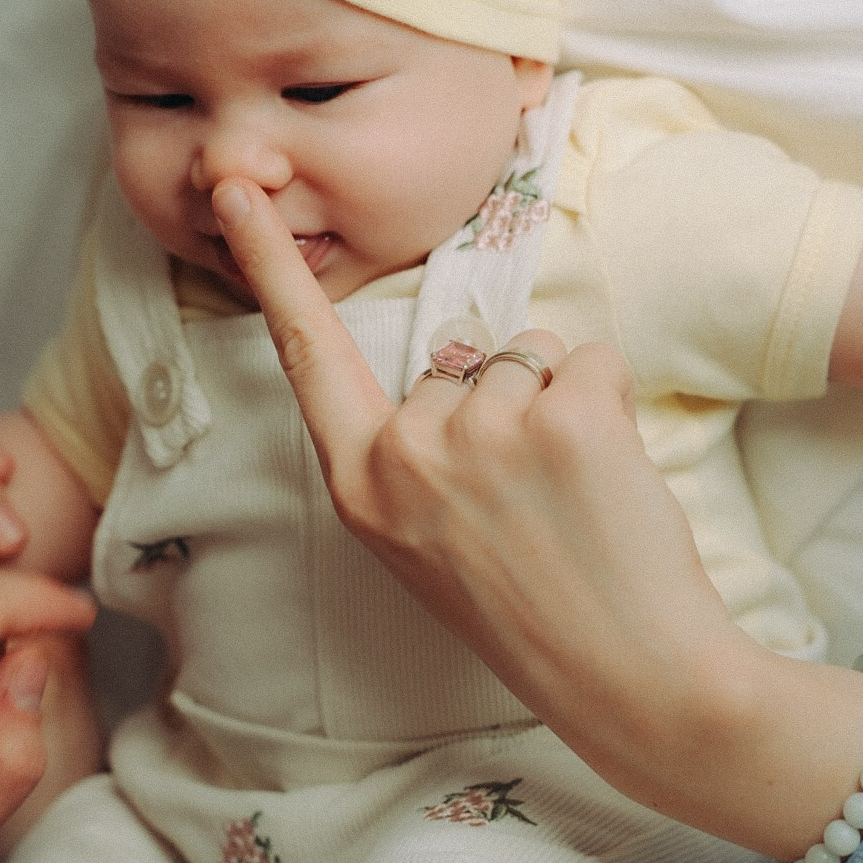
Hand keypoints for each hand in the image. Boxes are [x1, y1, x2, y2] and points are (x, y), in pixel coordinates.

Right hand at [210, 179, 736, 770]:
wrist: (630, 680)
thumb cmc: (533, 614)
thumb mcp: (429, 545)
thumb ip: (416, 458)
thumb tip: (462, 371)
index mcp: (361, 487)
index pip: (307, 355)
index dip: (272, 266)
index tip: (233, 183)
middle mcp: (405, 453)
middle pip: (459, 362)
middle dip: (504, 408)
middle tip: (533, 509)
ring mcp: (481, 432)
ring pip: (526, 355)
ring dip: (559, 407)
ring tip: (570, 502)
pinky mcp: (563, 415)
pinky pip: (590, 358)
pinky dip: (611, 402)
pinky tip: (609, 480)